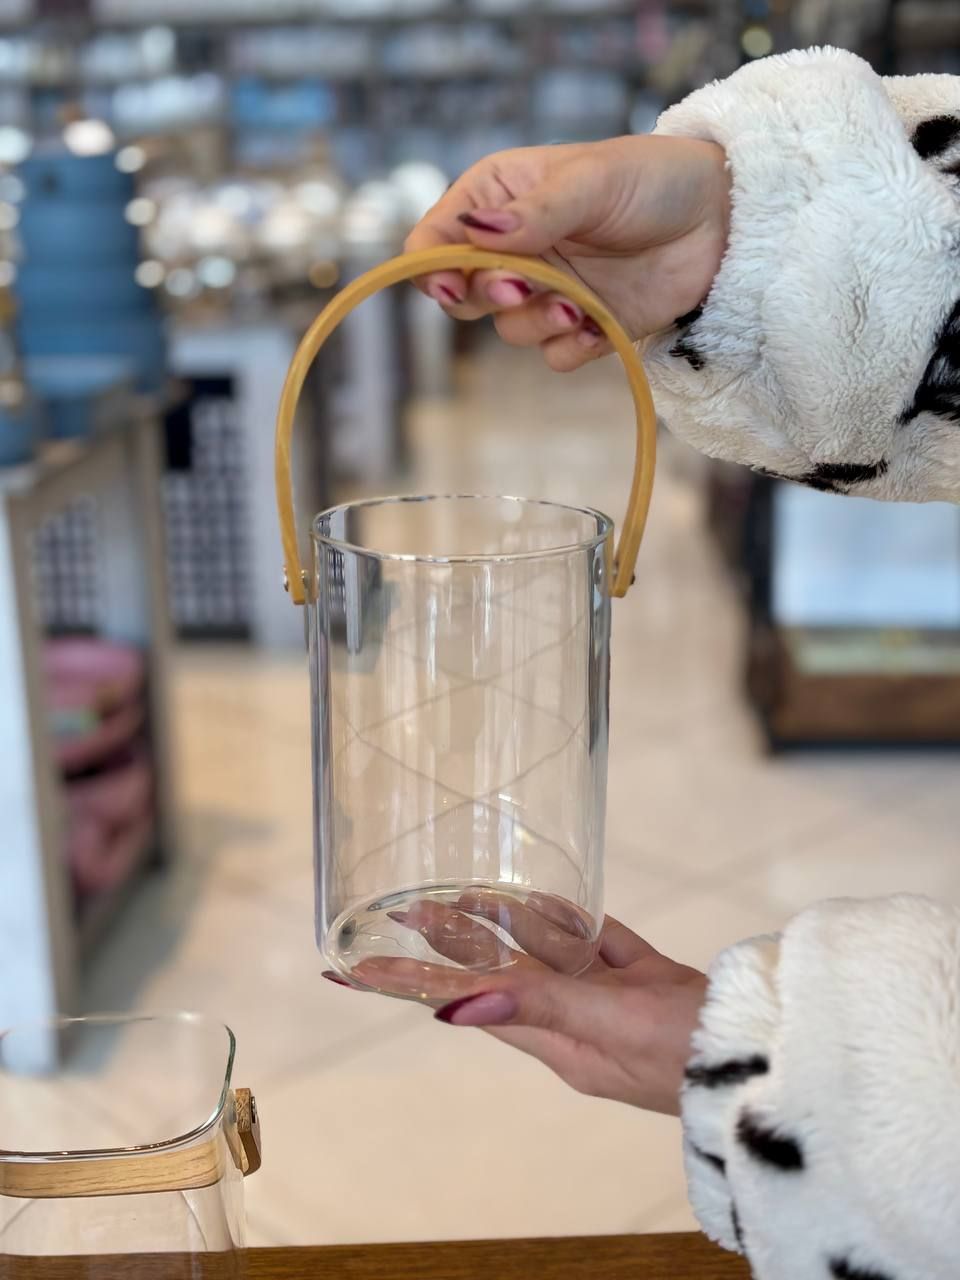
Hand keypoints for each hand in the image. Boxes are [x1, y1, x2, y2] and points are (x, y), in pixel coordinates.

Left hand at [324, 893, 706, 1116]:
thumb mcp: (612, 1025)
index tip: (355, 969)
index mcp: (559, 1040)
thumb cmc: (691, 1051)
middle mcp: (576, 1019)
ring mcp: (611, 997)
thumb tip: (455, 1007)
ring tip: (458, 896)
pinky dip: (570, 921)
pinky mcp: (646, 976)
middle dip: (449, 941)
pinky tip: (546, 901)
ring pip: (546, 950)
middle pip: (498, 970)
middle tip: (401, 908)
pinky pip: (597, 943)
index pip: (466, 1001)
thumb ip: (539, 1004)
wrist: (770, 1054)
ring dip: (503, 923)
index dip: (411, 982)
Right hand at [405, 134, 730, 371]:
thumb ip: (535, 213)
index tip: (449, 283)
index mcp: (500, 198)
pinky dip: (573, 346)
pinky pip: (554, 356)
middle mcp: (515, 248)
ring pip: (510, 329)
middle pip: (464, 293)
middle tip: (521, 285)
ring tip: (578, 304)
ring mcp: (547, 290)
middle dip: (488, 294)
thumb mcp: (592, 182)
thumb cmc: (654, 179)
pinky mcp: (581, 327)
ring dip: (539, 321)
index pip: (438, 237)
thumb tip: (477, 233)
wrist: (721, 219)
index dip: (432, 264)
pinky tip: (600, 325)